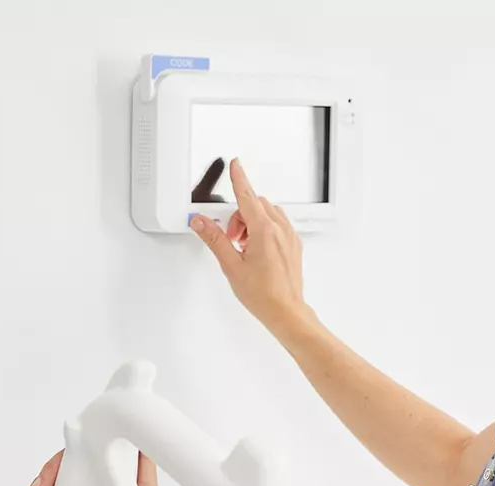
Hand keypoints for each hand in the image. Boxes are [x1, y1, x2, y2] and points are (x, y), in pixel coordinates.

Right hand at [189, 157, 309, 335]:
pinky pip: (278, 225)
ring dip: (252, 221)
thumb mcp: (231, 265)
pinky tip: (256, 250)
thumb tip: (201, 222)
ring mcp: (290, 237)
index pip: (247, 195)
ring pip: (268, 213)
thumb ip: (214, 239)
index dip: (239, 178)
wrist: (286, 311)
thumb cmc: (263, 294)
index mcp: (264, 231)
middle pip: (255, 204)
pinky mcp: (294, 245)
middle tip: (230, 237)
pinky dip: (265, 229)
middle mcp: (280, 229)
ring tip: (243, 246)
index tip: (236, 165)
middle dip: (239, 215)